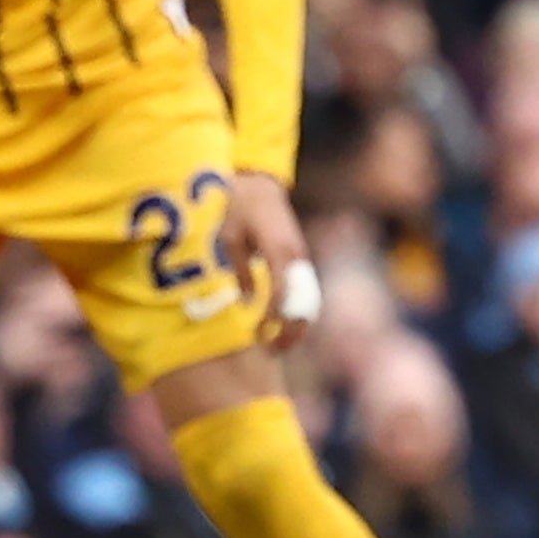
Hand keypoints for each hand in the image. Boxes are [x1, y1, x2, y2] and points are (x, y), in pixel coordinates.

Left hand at [219, 169, 322, 352]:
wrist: (258, 186)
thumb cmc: (236, 208)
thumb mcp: (228, 237)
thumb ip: (239, 269)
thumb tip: (246, 302)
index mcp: (279, 248)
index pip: (283, 291)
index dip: (272, 317)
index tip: (257, 334)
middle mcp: (297, 257)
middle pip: (305, 301)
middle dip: (292, 329)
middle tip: (272, 351)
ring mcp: (301, 260)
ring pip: (310, 300)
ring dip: (296, 325)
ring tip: (277, 348)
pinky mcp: (300, 262)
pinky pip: (305, 293)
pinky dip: (296, 313)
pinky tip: (279, 328)